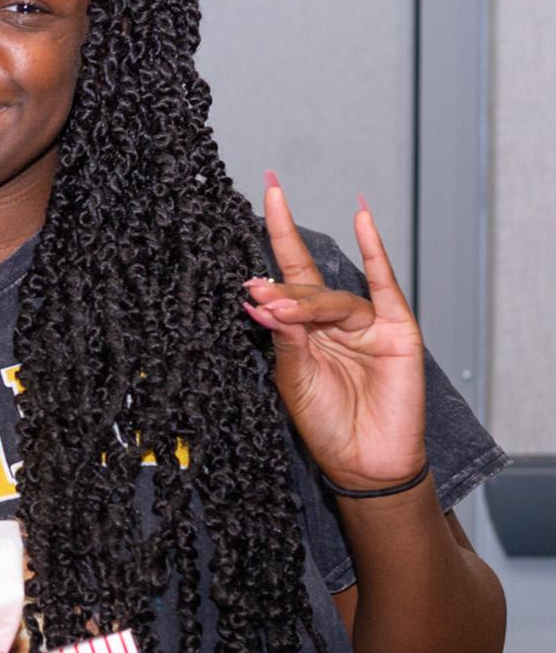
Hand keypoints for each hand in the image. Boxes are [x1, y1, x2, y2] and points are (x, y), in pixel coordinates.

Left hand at [242, 175, 426, 491]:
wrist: (362, 461)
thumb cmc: (325, 423)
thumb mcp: (292, 377)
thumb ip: (282, 337)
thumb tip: (258, 298)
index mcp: (302, 327)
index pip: (287, 272)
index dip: (275, 232)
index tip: (263, 191)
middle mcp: (332, 320)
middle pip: (303, 288)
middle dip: (279, 290)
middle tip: (256, 293)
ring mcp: (365, 323)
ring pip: (331, 298)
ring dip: (304, 301)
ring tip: (276, 306)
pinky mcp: (397, 331)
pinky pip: (384, 286)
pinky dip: (374, 252)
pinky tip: (362, 219)